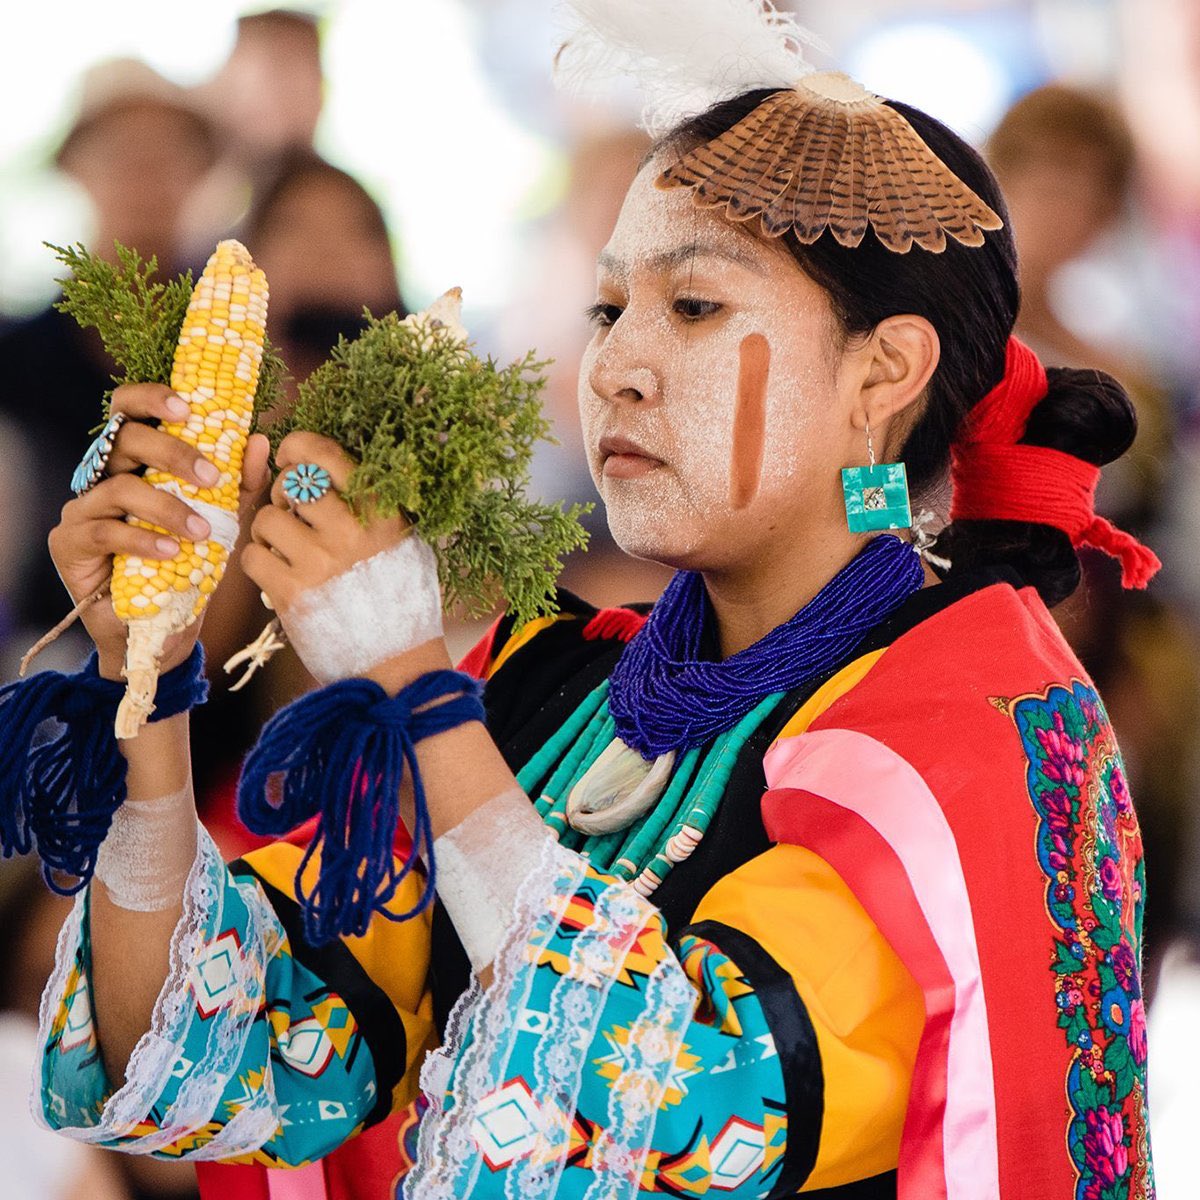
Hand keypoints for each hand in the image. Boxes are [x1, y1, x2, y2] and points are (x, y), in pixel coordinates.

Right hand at [48, 383, 270, 679]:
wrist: (162, 624)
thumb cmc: (190, 562)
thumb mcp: (224, 520)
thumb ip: (240, 483)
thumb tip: (260, 440)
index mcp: (136, 458)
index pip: (130, 408)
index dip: (152, 398)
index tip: (188, 409)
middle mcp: (104, 474)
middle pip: (126, 439)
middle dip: (173, 453)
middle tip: (212, 478)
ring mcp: (83, 506)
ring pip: (119, 488)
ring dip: (167, 507)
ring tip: (202, 531)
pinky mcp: (70, 542)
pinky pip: (104, 533)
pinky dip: (142, 541)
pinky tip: (171, 553)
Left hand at [242, 431, 451, 691]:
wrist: (397, 661)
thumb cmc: (401, 597)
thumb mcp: (404, 540)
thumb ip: (373, 505)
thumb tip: (321, 468)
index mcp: (382, 511)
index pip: (325, 454)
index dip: (297, 447)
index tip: (290, 457)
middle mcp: (351, 530)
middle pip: (291, 482)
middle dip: (282, 493)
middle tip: (290, 512)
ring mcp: (320, 562)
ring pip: (266, 520)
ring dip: (268, 532)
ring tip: (286, 550)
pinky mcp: (293, 594)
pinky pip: (253, 557)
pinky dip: (260, 564)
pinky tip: (279, 575)